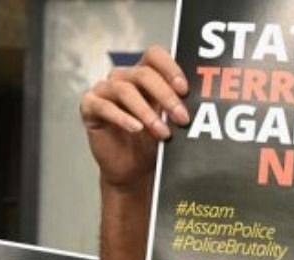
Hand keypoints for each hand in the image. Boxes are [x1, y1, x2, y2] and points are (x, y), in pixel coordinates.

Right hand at [80, 45, 190, 191]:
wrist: (134, 170)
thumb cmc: (153, 143)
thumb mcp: (170, 123)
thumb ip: (179, 108)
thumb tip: (203, 103)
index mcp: (145, 75)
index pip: (155, 55)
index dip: (170, 68)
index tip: (184, 89)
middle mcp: (123, 78)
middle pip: (143, 73)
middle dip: (166, 96)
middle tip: (182, 118)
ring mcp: (104, 91)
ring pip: (124, 90)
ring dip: (147, 112)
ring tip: (162, 133)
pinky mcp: (90, 107)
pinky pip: (104, 106)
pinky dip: (122, 118)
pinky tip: (136, 129)